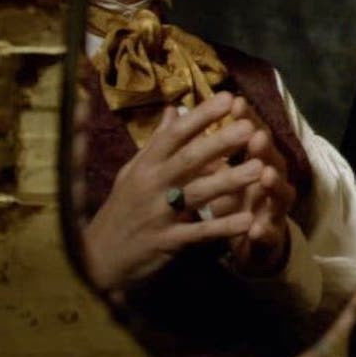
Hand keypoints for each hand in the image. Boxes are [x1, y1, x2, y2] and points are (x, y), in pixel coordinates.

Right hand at [82, 92, 260, 293]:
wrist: (96, 258)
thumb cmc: (122, 208)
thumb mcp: (133, 172)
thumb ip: (157, 142)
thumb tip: (174, 108)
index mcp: (146, 165)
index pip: (174, 135)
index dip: (201, 116)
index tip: (228, 97)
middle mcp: (151, 185)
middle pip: (188, 159)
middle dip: (218, 142)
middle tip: (248, 126)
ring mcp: (158, 214)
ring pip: (197, 193)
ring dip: (228, 181)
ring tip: (259, 168)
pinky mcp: (166, 242)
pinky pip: (198, 233)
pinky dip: (223, 227)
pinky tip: (248, 220)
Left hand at [224, 96, 296, 275]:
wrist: (253, 247)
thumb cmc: (235, 204)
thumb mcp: (218, 175)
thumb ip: (206, 148)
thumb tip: (181, 114)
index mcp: (257, 164)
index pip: (255, 136)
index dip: (247, 120)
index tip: (235, 102)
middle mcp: (270, 182)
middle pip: (273, 161)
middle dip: (265, 149)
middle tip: (255, 136)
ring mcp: (273, 210)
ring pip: (280, 195)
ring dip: (274, 185)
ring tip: (266, 176)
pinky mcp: (271, 238)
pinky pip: (269, 235)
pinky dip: (264, 232)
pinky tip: (255, 230)